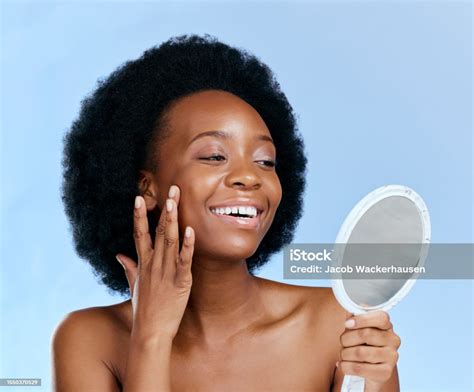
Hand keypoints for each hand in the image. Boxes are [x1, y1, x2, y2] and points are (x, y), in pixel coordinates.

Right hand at [115, 185, 194, 340]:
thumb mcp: (134, 285)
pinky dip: (188, 246)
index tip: (139, 197)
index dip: (139, 215)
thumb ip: (128, 267)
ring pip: (170, 241)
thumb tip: (119, 254)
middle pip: (159, 231)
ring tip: (175, 202)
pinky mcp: (180, 282)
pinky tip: (191, 231)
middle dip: (165, 209)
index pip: (139, 234)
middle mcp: (153, 264)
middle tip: (172, 189)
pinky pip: (184, 261)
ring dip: (173, 220)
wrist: (150, 333)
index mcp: (143, 263)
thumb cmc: (144, 309)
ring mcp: (166, 272)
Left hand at [338, 311, 400, 391]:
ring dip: (345, 354)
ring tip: (343, 355)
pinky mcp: (385, 373)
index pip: (381, 318)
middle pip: (365, 334)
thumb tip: (349, 311)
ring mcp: (391, 357)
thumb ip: (354, 319)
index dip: (362, 319)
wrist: (369, 371)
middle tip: (342, 343)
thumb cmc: (362, 345)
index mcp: (387, 326)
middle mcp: (393, 340)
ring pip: (360, 352)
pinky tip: (343, 365)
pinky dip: (345, 366)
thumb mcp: (357, 330)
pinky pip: (359, 368)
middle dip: (346, 339)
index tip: (347, 324)